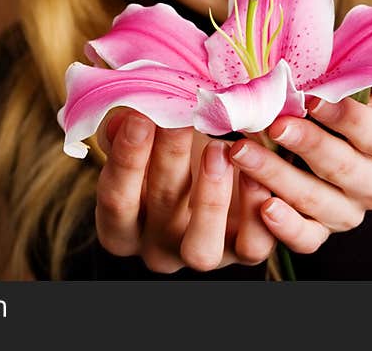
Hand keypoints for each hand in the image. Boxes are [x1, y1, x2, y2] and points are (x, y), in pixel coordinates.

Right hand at [94, 110, 275, 272]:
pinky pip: (252, 246)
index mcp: (121, 227)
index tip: (139, 118)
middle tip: (181, 117)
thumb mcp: (143, 140)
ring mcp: (200, 254)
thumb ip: (126, 132)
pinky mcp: (242, 252)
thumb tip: (122, 118)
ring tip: (219, 148)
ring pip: (201, 247)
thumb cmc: (167, 152)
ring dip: (211, 198)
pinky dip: (255, 210)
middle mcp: (156, 249)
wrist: (214, 168)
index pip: (116, 199)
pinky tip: (254, 173)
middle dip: (170, 155)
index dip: (127, 159)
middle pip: (160, 207)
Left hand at [228, 87, 371, 252]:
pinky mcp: (321, 232)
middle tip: (274, 125)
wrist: (314, 137)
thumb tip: (339, 68)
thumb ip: (347, 77)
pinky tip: (264, 206)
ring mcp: (349, 212)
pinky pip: (307, 239)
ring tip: (242, 151)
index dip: (347, 118)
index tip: (310, 99)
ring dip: (278, 175)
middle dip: (308, 144)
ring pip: (319, 201)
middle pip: (346, 168)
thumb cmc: (330, 100)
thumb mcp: (347, 84)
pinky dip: (285, 226)